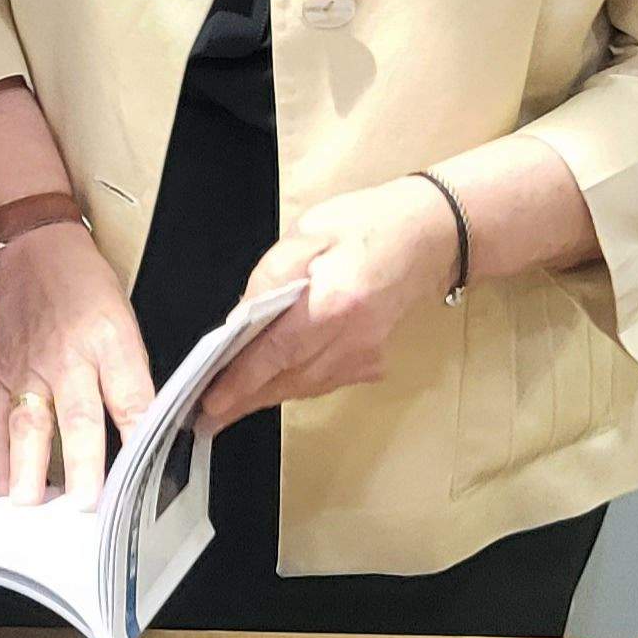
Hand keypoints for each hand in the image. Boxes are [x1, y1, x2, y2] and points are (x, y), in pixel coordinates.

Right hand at [0, 223, 152, 502]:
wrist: (31, 244)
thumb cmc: (80, 280)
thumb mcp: (123, 318)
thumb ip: (131, 372)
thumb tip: (145, 426)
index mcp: (110, 340)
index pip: (131, 396)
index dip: (139, 436)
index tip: (144, 471)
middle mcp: (69, 356)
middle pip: (78, 416)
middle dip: (82, 463)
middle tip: (83, 501)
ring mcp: (30, 366)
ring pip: (28, 421)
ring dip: (28, 465)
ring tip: (30, 499)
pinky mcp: (0, 369)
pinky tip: (1, 478)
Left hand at [199, 176, 458, 433]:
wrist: (429, 234)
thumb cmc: (367, 224)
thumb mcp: (308, 233)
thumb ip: (270, 276)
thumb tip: (239, 319)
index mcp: (335, 302)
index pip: (276, 352)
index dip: (241, 381)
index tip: (211, 402)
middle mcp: (353, 339)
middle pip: (287, 379)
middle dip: (244, 398)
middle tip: (207, 412)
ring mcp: (366, 355)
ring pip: (304, 387)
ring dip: (266, 395)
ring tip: (229, 403)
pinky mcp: (372, 362)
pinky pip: (322, 382)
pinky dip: (292, 385)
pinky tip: (269, 384)